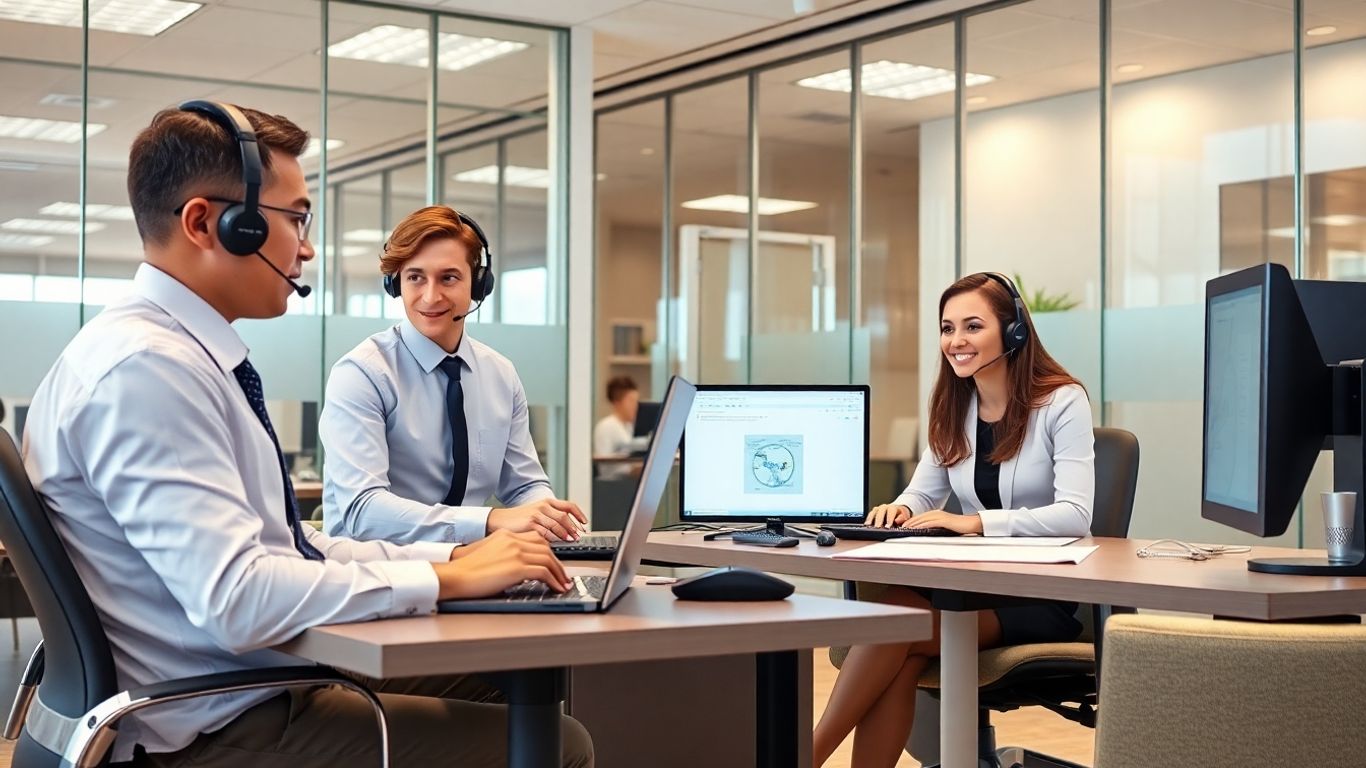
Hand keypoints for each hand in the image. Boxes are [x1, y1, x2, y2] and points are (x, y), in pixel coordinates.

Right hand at [432, 530, 570, 598]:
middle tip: (563, 576)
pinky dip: (554, 581)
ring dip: (559, 574)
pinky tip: (556, 588)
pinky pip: (544, 572)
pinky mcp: (517, 567)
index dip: (548, 552)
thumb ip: (507, 554)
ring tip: (563, 584)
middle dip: (558, 564)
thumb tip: (523, 569)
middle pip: (546, 548)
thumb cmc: (468, 570)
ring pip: (548, 559)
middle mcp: (513, 540)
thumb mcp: (489, 553)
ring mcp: (516, 552)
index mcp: (507, 535)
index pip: (537, 539)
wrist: (456, 575)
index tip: (554, 563)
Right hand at [487, 498, 587, 541]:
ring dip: (567, 534)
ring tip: (571, 541)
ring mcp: (537, 514)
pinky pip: (547, 532)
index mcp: (546, 502)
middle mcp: (543, 506)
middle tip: (579, 536)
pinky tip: (556, 544)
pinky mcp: (530, 524)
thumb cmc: (517, 521)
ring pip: (558, 525)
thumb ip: (550, 520)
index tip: (585, 523)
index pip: (569, 506)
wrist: (498, 521)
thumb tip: (567, 531)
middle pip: (565, 516)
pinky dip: (554, 539)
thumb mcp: (536, 515)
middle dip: (574, 528)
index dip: (579, 514)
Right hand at [865, 504, 910, 527]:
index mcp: (893, 507)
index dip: (889, 519)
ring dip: (871, 519)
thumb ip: (902, 518)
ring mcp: (879, 509)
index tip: (888, 526)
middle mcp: (885, 507)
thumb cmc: (901, 515)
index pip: (891, 511)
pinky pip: (870, 514)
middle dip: (879, 520)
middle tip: (877, 527)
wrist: (898, 511)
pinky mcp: (874, 512)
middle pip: (880, 511)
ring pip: (874, 512)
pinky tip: (866, 524)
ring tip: (868, 525)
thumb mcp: (905, 516)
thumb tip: (896, 520)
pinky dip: (868, 519)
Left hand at [901, 509, 982, 534]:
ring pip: (923, 519)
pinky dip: (922, 526)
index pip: (921, 517)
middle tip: (900, 527)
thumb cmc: (961, 527)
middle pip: (920, 517)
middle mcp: (937, 513)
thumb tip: (928, 532)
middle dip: (910, 522)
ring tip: (905, 528)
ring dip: (913, 524)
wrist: (972, 524)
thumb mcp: (946, 527)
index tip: (904, 526)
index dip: (912, 521)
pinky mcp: (944, 521)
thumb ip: (937, 527)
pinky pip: (930, 523)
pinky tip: (916, 529)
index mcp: (937, 514)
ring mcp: (941, 516)